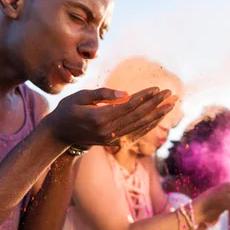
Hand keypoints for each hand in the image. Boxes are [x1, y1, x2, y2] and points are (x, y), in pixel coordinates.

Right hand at [45, 86, 174, 146]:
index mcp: (99, 118)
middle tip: (171, 95)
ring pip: (138, 126)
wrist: (58, 136)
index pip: (128, 106)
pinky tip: (157, 117)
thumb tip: (126, 94)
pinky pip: (134, 132)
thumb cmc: (66, 111)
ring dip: (156, 116)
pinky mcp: (112, 141)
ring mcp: (111, 138)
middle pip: (138, 116)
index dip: (145, 97)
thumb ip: (102, 94)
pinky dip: (147, 124)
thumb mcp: (80, 96)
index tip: (158, 89)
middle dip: (156, 105)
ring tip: (171, 106)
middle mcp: (108, 130)